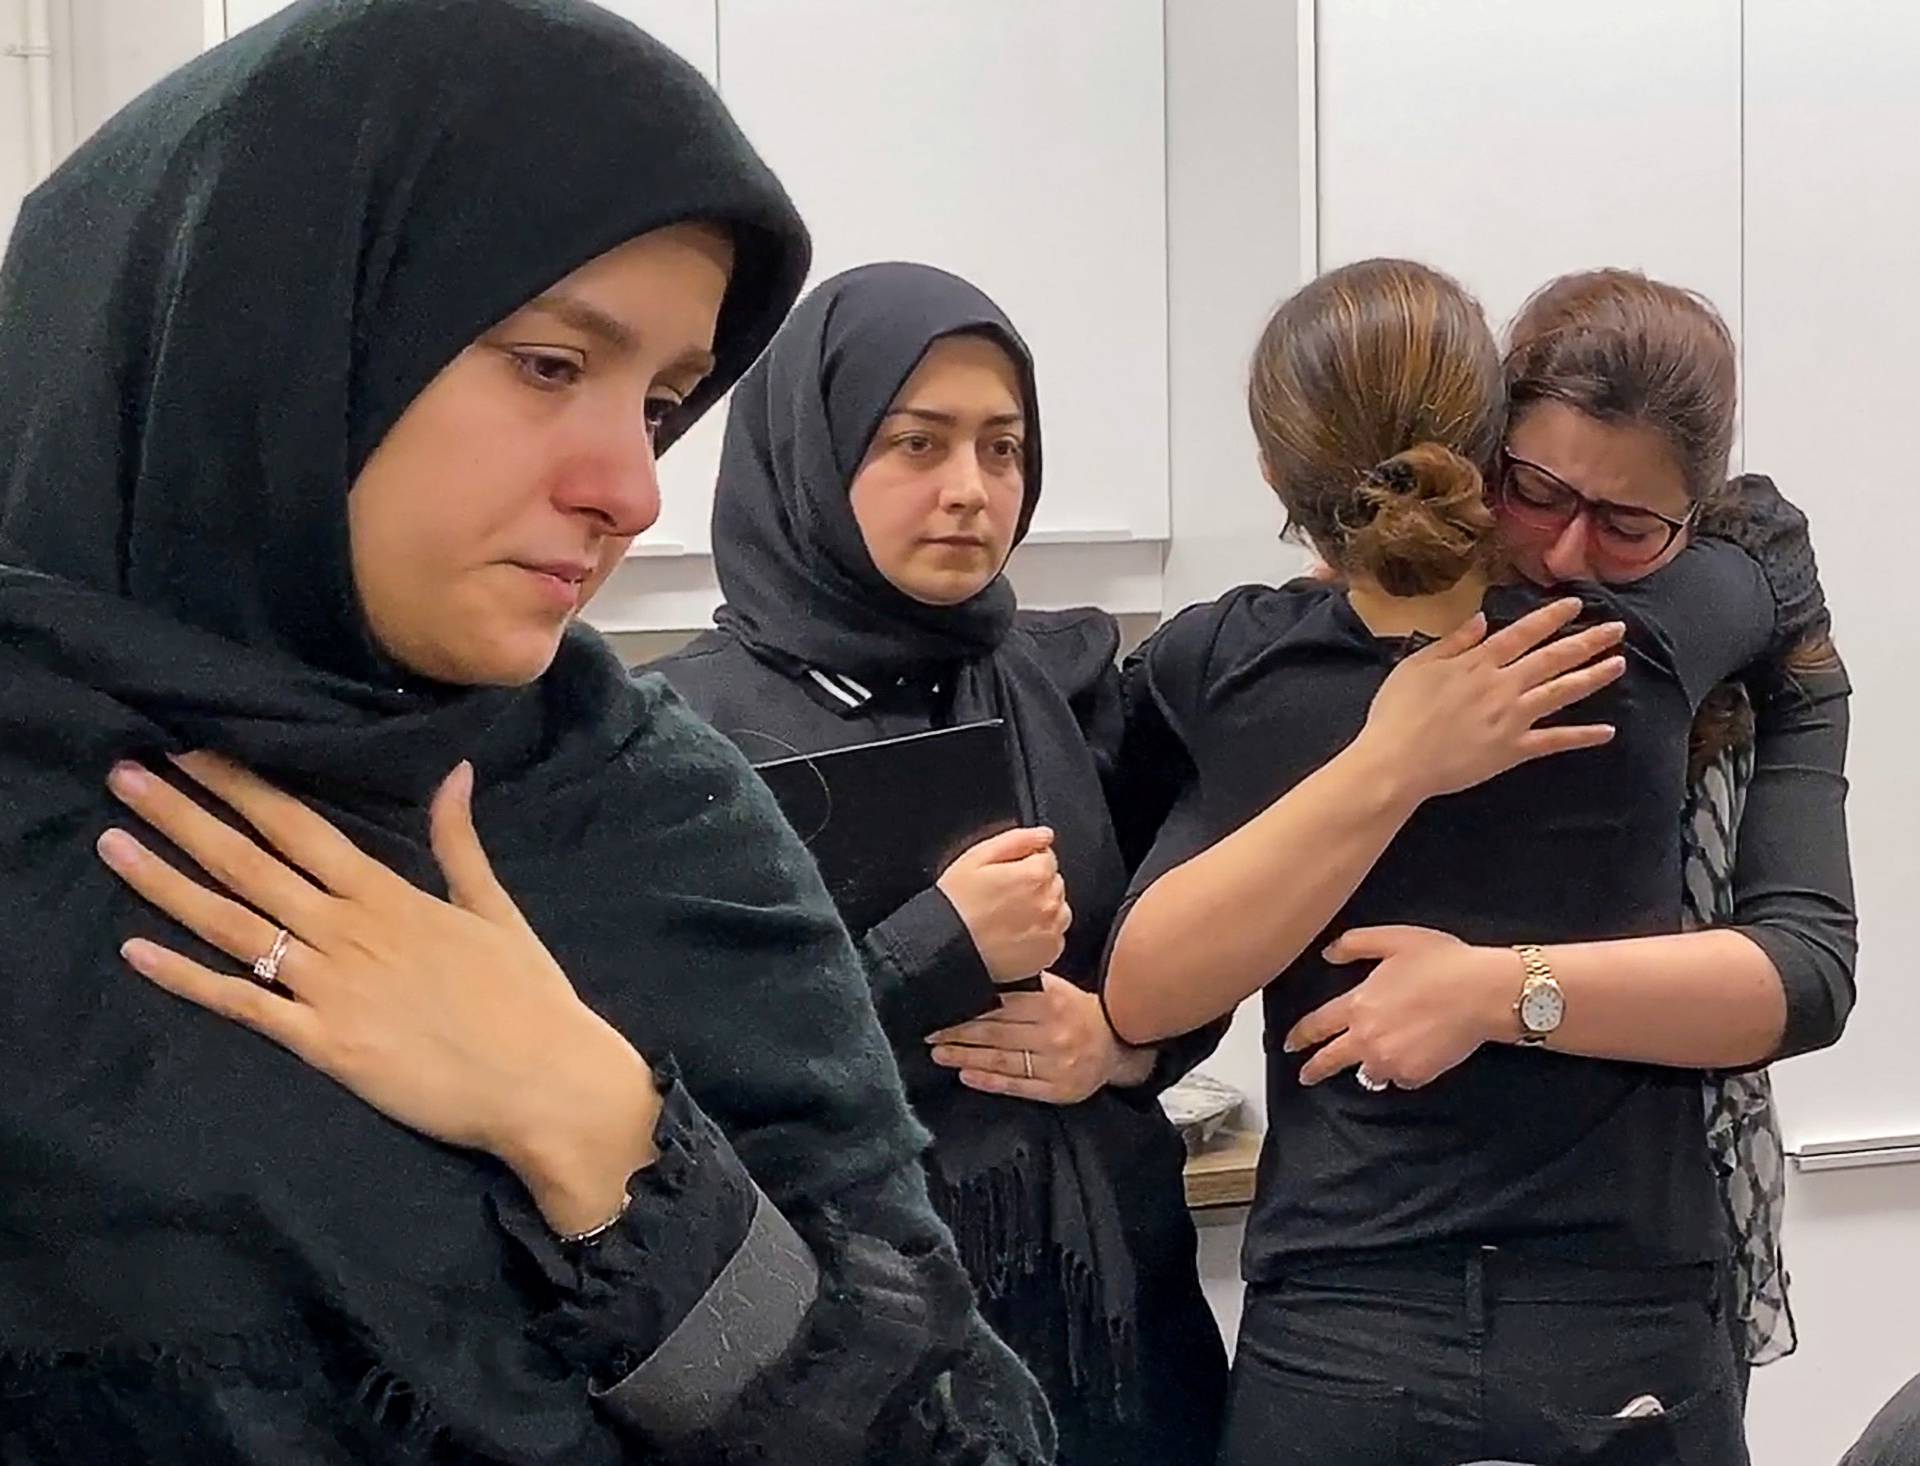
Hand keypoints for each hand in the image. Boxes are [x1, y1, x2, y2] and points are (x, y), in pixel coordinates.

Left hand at [96, 752, 657, 1235]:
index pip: (299, 827)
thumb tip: (455, 773)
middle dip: (185, 815)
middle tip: (127, 775)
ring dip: (167, 882)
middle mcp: (349, 932)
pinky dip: (187, 979)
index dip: (241, 786)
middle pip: (250, 863)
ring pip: (233, 925)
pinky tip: (137, 951)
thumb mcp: (496, 910)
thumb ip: (460, 844)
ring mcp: (331, 988)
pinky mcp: (324, 1044)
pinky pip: (244, 1004)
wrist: (544, 1082)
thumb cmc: (529, 998)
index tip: (193, 749)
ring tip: (114, 842)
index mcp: (390, 896)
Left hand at [925, 974, 1153, 1103]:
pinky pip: (1017, 1086)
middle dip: (957, 1032)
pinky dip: (989, 1082)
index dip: (967, 1006)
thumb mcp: (1059, 991)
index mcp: (1051, 1003)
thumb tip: (983, 969)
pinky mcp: (1057, 1089)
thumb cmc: (1079, 1014)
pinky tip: (966, 1076)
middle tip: (928, 1031)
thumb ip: (1027, 984)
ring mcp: (1055, 1064)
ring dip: (965, 1057)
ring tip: (937, 1053)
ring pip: (1001, 1060)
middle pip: (995, 1032)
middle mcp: (1053, 1033)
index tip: (940, 1005)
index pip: (1001, 1004)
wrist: (1117, 1047)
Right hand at [935, 826, 1069, 983]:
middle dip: (1034, 884)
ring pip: (1058, 908)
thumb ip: (1016, 840)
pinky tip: (1015, 933)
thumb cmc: (957, 904)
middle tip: (1003, 895)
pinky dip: (1041, 933)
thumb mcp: (977, 858)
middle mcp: (1049, 902)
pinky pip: (1054, 935)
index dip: (1025, 861)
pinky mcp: (1048, 953)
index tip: (1006, 873)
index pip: (1047, 857)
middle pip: (1054, 882)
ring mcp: (1051, 930)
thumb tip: (1043, 835)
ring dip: (1041, 908)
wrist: (948, 948)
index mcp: (1034, 875)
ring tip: (1009, 916)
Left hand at [1283, 926, 1518, 1088]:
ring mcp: (1391, 1061)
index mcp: (1358, 1005)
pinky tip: (1413, 1056)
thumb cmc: (1441, 962)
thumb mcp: (1393, 939)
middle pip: (1331, 1060)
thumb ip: (1354, 944)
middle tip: (1305, 1076)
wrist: (1482, 993)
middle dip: (1314, 1069)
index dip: (1300, 1036)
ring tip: (1376, 1059)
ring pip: (1368, 1073)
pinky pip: (1401, 1078)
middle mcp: (1367, 1039)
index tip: (1289, 1045)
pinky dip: (1402, 1071)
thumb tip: (1327, 954)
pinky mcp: (1416, 1076)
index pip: (1317, 1026)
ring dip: (1368, 1066)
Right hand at [1357, 598, 1625, 802]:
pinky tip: (1607, 732)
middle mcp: (1503, 685)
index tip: (1576, 605)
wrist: (1397, 761)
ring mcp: (1512, 717)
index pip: (1522, 633)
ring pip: (1561, 692)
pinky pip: (1554, 741)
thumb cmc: (1397, 712)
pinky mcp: (1513, 749)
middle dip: (1587, 642)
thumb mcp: (1416, 665)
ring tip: (1619, 664)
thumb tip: (1481, 619)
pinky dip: (1581, 737)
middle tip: (1617, 629)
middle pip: (1552, 658)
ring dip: (1593, 677)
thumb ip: (1452, 642)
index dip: (1551, 618)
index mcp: (1477, 663)